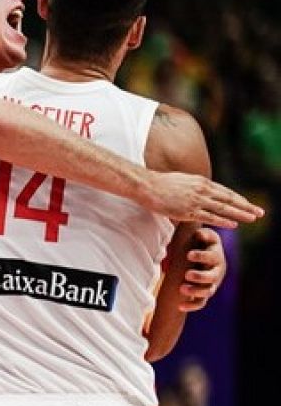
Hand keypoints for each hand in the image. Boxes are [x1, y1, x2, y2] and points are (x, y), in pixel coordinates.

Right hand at [143, 172, 261, 228]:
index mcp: (202, 181)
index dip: (239, 199)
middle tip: (260, 212)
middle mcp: (203, 190)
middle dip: (247, 206)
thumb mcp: (182, 181)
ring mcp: (196, 200)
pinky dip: (224, 220)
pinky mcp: (188, 211)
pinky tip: (234, 224)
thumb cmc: (159, 184)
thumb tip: (197, 193)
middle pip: (230, 199)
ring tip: (253, 218)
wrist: (146, 185)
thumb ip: (192, 187)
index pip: (225, 192)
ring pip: (224, 208)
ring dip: (241, 213)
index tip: (248, 204)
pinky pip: (210, 216)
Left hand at [178, 227, 224, 311]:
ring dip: (196, 291)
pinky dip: (191, 306)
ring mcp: (212, 285)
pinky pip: (201, 303)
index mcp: (216, 257)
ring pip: (207, 291)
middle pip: (212, 276)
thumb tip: (199, 234)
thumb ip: (203, 235)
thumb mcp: (204, 237)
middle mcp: (216, 272)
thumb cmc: (202, 245)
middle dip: (200, 276)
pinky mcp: (204, 295)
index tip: (189, 255)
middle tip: (188, 274)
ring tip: (182, 289)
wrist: (204, 257)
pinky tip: (180, 306)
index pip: (212, 257)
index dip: (201, 256)